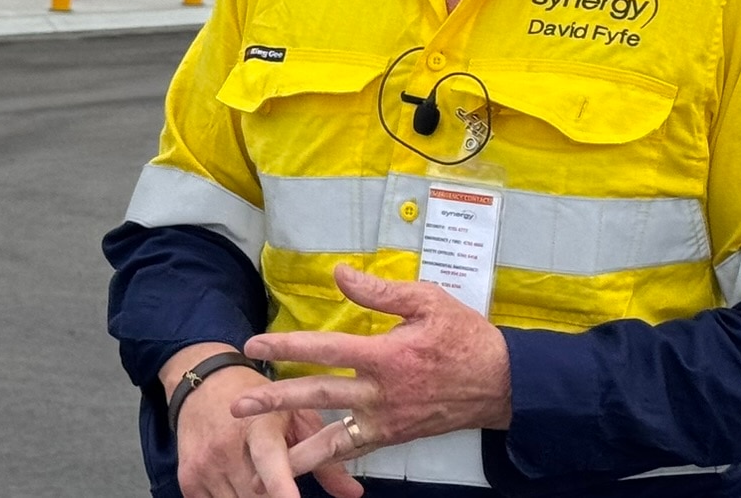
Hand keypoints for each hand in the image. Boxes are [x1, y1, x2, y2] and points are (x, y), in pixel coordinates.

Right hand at [167, 344, 360, 497]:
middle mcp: (227, 447)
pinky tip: (238, 483)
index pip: (269, 461)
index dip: (281, 486)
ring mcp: (204, 465)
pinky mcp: (187, 480)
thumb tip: (355, 495)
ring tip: (257, 477)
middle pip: (256, 496)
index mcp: (260, 426)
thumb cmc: (260, 397)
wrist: (202, 383)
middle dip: (274, 497)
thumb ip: (325, 457)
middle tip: (285, 488)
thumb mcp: (296, 416)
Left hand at [233, 264, 512, 477]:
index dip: (286, 347)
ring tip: (262, 458)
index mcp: (386, 355)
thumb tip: (340, 274)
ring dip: (296, 446)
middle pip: (318, 396)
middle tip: (239, 405)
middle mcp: (380, 393)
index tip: (254, 346)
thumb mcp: (428, 301)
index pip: (326, 349)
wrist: (501, 383)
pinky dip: (329, 460)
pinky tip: (305, 464)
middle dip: (275, 401)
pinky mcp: (394, 436)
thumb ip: (381, 292)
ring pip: (333, 437)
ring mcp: (386, 420)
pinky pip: (356, 450)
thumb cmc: (465, 337)